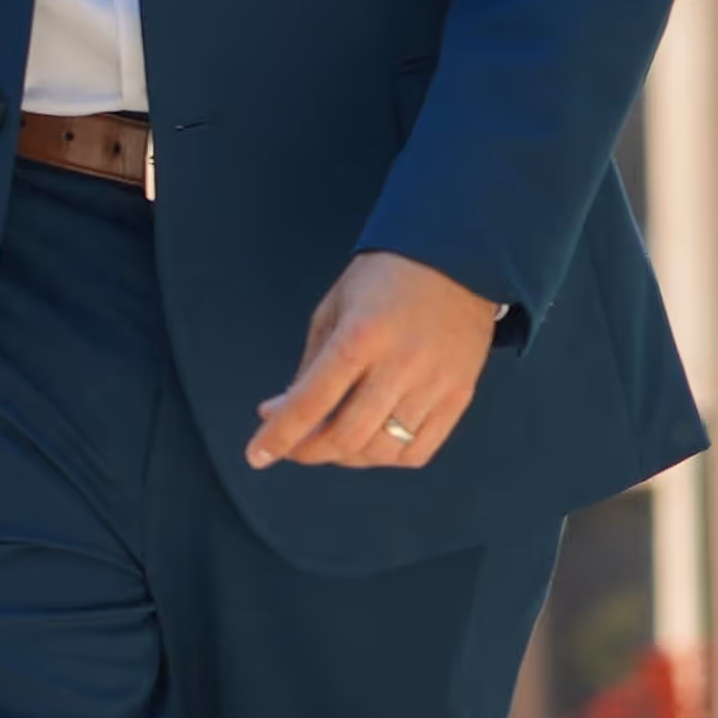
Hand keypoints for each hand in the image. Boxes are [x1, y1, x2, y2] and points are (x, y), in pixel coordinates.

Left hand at [248, 248, 500, 472]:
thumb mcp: (332, 311)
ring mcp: (435, 384)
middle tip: (292, 446)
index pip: (311, 402)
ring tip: (330, 440)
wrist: (455, 260)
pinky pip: (418, 451)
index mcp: (360, 337)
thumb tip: (279, 414)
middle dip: (308, 451)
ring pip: (381, 450)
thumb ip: (308, 366)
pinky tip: (370, 441)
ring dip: (346, 457)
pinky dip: (386, 457)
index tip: (257, 456)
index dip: (279, 435)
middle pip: (347, 436)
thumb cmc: (384, 281)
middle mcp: (401, 365)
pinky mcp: (459, 396)